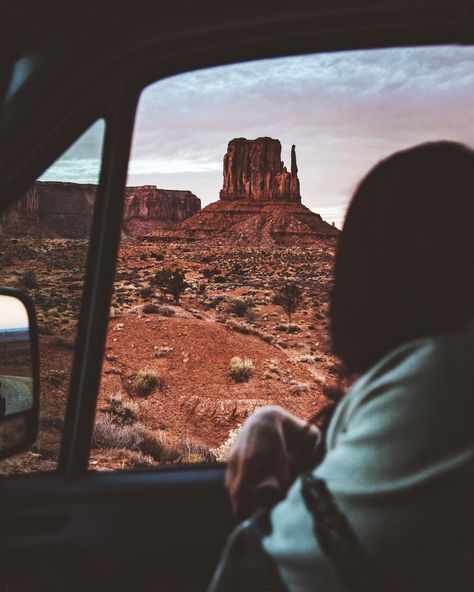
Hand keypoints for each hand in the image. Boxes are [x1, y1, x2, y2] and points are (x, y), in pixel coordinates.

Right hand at [225, 406, 320, 520]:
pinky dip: (234, 484)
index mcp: (248, 463)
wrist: (263, 418)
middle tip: (244, 516)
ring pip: (229, 482)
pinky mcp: (231, 454)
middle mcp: (236, 461)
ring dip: (235, 494)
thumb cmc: (275, 438)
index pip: (238, 491)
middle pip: (231, 490)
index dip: (238, 506)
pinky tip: (242, 489)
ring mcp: (232, 457)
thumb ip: (283, 476)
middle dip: (236, 503)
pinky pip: (229, 474)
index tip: (240, 518)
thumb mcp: (282, 457)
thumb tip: (285, 495)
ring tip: (243, 505)